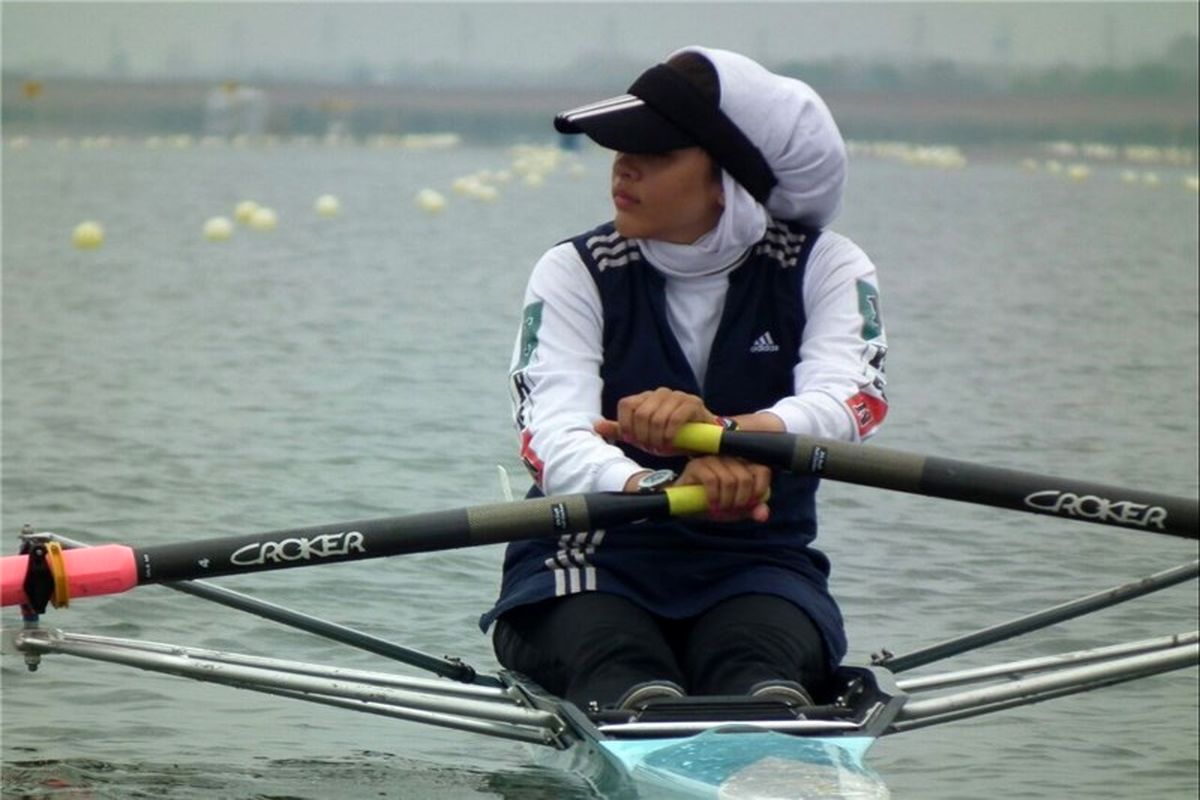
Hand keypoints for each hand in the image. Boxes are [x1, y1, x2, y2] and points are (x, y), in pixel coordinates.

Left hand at [593, 388, 713, 455]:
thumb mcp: (642, 436)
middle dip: (644, 436)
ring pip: (657, 417)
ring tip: (661, 447)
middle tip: (651, 447)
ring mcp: (677, 396)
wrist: (701, 441)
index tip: (635, 441)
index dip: (627, 425)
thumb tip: (596, 426)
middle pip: (641, 413)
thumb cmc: (669, 437)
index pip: (626, 405)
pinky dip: (671, 434)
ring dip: (657, 438)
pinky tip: (671, 443)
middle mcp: (660, 393)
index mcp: (645, 398)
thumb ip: (621, 430)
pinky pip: (676, 417)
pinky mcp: (693, 403)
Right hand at [678, 456, 770, 522]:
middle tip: (731, 509)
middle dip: (740, 500)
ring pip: (729, 480)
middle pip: (745, 478)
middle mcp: (730, 458)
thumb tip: (763, 515)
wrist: (688, 505)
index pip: (763, 470)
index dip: (760, 490)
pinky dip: (714, 497)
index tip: (750, 503)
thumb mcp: (738, 509)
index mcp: (744, 465)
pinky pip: (712, 481)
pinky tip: (711, 505)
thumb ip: (753, 510)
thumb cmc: (716, 503)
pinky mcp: (697, 465)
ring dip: (726, 501)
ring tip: (720, 508)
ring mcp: (712, 459)